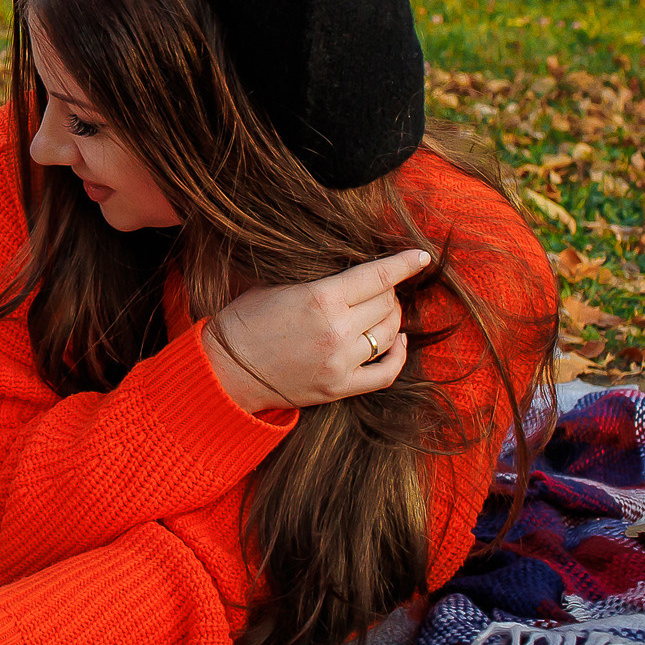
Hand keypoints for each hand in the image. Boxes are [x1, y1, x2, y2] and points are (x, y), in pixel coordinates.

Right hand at [202, 248, 429, 414]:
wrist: (225, 368)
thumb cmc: (246, 319)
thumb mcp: (278, 285)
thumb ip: (321, 278)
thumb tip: (357, 269)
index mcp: (320, 298)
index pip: (377, 276)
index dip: (403, 264)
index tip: (419, 257)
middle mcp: (336, 331)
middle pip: (387, 303)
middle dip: (389, 290)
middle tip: (379, 285)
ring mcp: (340, 362)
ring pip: (390, 334)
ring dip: (392, 317)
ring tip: (383, 309)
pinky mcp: (339, 387)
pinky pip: (386, 372)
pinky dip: (398, 355)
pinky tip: (397, 341)